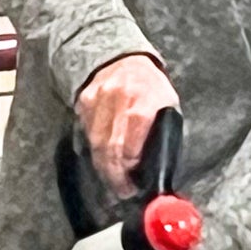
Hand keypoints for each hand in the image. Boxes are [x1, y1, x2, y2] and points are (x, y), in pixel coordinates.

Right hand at [76, 53, 177, 198]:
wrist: (123, 58)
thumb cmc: (151, 88)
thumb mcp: (167, 106)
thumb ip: (163, 135)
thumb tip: (158, 170)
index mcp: (142, 106)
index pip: (128, 149)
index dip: (128, 172)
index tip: (133, 188)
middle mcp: (117, 103)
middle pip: (109, 150)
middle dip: (115, 177)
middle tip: (122, 191)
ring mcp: (96, 103)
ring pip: (95, 146)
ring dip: (104, 168)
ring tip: (114, 180)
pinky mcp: (83, 104)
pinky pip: (87, 135)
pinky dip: (95, 150)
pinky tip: (104, 158)